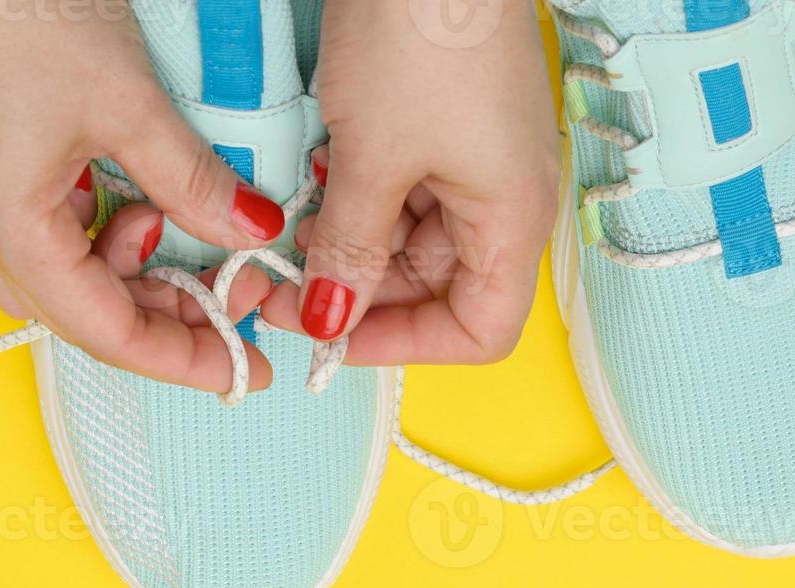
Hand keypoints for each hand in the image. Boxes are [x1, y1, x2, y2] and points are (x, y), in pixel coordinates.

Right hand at [0, 1, 286, 390]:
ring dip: (127, 270)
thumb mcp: (128, 104)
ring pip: (58, 271)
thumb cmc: (18, 11)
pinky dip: (97, 231)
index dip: (179, 358)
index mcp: (7, 224)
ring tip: (180, 232)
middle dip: (159, 320)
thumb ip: (192, 180)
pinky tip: (135, 198)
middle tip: (230, 308)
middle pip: (78, 313)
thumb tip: (250, 232)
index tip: (240, 368)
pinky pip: (42, 227)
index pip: (103, 330)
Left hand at [265, 0, 558, 364]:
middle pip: (437, 286)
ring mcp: (477, 156)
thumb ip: (349, 250)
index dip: (402, 345)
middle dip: (359, 291)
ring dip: (350, 240)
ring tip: (294, 221)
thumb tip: (328, 319)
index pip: (479, 331)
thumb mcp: (371, 159)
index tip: (329, 334)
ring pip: (410, 237)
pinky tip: (316, 172)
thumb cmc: (422, 36)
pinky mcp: (446, 120)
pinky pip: (403, 184)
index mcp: (512, 220)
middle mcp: (505, 197)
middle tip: (282, 283)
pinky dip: (357, 191)